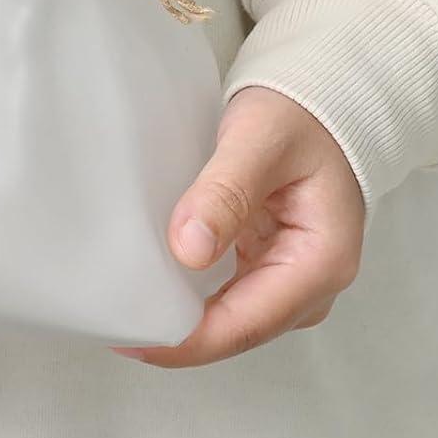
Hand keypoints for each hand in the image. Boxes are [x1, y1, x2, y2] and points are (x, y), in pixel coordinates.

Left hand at [120, 87, 364, 367]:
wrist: (323, 96)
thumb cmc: (300, 113)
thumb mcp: (260, 139)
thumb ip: (226, 192)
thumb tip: (188, 251)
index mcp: (321, 262)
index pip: (246, 323)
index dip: (187, 341)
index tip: (133, 338)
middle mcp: (312, 283)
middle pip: (237, 329)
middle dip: (178, 335)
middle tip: (114, 324)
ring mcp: (293, 276)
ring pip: (230, 317)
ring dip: (182, 315)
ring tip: (125, 306)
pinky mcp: (272, 263)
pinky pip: (228, 292)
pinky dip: (191, 292)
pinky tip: (155, 281)